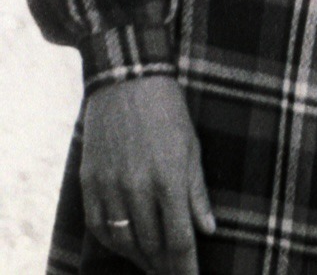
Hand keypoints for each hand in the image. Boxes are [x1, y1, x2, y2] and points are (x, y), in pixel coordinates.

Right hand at [82, 75, 213, 272]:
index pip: (179, 240)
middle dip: (165, 267)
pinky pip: (99, 226)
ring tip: (153, 266)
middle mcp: (136, 187)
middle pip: (151, 246)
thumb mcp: (191, 146)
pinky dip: (113, 242)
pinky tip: (125, 247)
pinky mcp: (90, 180)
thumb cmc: (167, 110)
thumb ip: (197, 192)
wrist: (126, 78)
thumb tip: (209, 230)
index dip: (186, 268)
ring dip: (140, 259)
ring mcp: (109, 185)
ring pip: (124, 242)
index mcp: (168, 178)